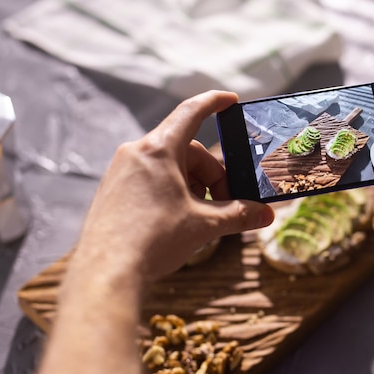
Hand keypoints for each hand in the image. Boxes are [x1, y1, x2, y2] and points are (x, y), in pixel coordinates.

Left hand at [75, 90, 274, 278]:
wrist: (106, 273)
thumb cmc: (154, 241)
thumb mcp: (204, 226)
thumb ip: (238, 215)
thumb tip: (267, 215)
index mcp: (158, 150)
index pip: (191, 112)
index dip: (214, 102)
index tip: (230, 99)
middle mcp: (135, 153)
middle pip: (186, 150)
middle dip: (211, 175)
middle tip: (225, 203)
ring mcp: (120, 172)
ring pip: (168, 167)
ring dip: (192, 186)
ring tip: (200, 217)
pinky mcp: (112, 191)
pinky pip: (149, 179)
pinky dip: (171, 192)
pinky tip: (177, 220)